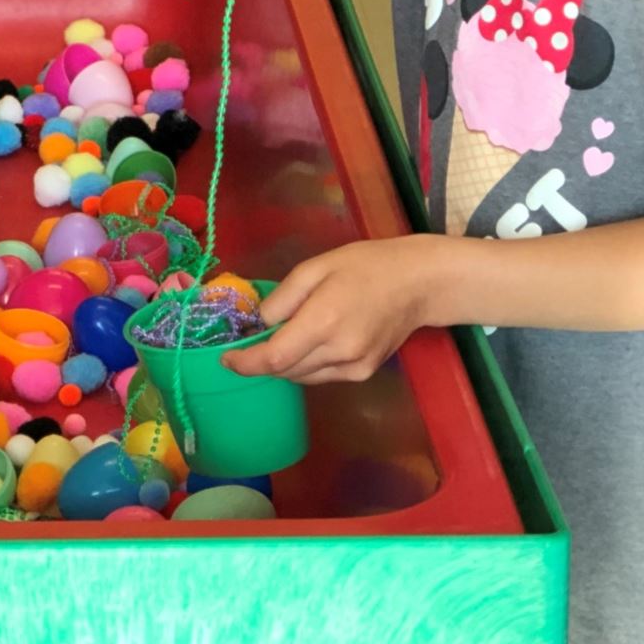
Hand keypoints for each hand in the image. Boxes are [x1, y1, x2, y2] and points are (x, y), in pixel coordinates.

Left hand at [227, 238, 442, 385]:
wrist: (417, 284)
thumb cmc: (365, 266)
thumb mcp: (316, 267)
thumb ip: (283, 298)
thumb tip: (259, 324)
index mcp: (323, 322)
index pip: (274, 359)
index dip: (245, 363)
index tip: (226, 358)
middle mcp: (338, 352)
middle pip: (285, 371)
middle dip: (261, 361)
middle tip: (250, 341)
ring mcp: (354, 367)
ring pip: (302, 377)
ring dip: (283, 364)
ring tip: (280, 338)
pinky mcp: (363, 373)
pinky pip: (321, 376)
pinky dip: (306, 365)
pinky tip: (309, 343)